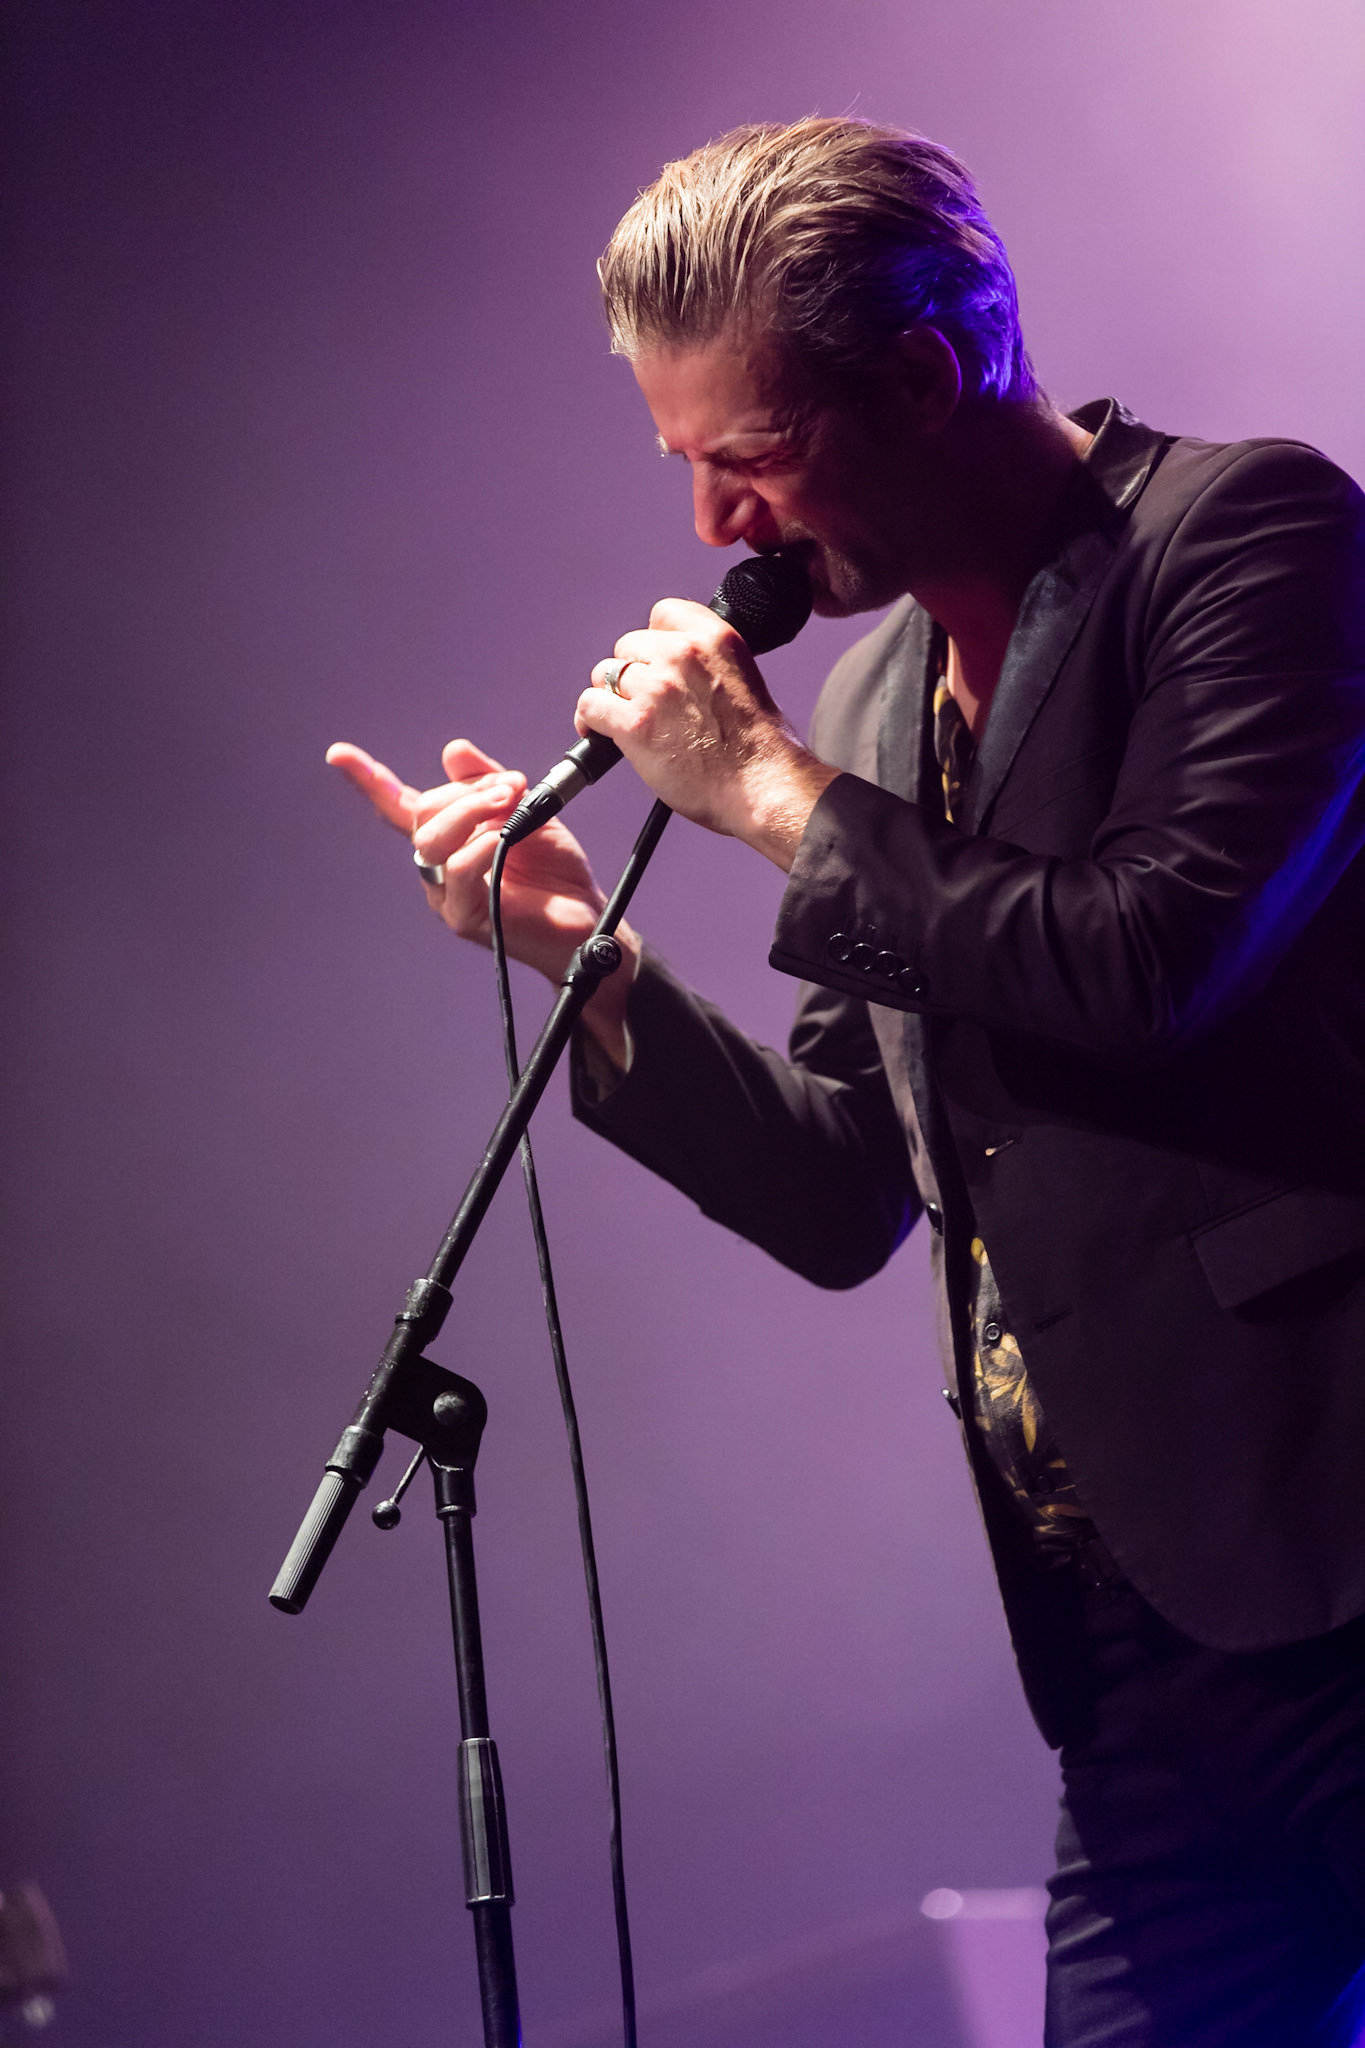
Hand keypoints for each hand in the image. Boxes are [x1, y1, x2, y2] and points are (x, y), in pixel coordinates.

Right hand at [325, 738, 639, 1058]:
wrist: (584, 915)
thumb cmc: (555, 870)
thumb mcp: (527, 810)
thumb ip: (490, 782)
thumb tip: (452, 750)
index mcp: (448, 838)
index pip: (398, 805)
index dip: (368, 779)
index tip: (337, 754)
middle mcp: (438, 866)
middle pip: (422, 813)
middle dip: (466, 790)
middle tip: (513, 786)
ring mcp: (446, 894)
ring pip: (432, 840)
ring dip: (471, 810)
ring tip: (510, 802)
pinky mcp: (463, 917)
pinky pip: (458, 871)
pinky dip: (480, 846)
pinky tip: (503, 840)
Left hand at [574, 599, 838, 868]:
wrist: (762, 787)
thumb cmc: (759, 749)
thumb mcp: (744, 680)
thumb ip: (708, 666)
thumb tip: (674, 674)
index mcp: (715, 639)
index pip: (663, 614)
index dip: (653, 642)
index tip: (654, 662)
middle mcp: (683, 654)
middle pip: (628, 647)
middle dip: (632, 674)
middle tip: (642, 702)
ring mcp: (657, 687)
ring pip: (605, 675)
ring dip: (611, 698)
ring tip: (622, 721)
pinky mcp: (636, 723)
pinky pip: (591, 706)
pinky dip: (590, 721)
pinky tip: (599, 734)